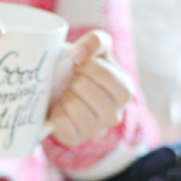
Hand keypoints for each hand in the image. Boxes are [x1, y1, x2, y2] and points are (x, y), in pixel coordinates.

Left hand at [48, 30, 133, 147]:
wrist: (62, 95)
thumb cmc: (82, 72)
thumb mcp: (95, 50)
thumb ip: (96, 41)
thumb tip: (80, 54)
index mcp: (125, 91)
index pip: (103, 72)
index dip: (85, 64)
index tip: (79, 65)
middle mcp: (114, 115)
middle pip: (84, 87)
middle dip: (74, 80)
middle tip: (74, 83)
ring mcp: (95, 130)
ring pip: (72, 105)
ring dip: (65, 95)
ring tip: (69, 96)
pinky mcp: (75, 140)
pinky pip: (60, 121)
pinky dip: (55, 111)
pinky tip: (61, 110)